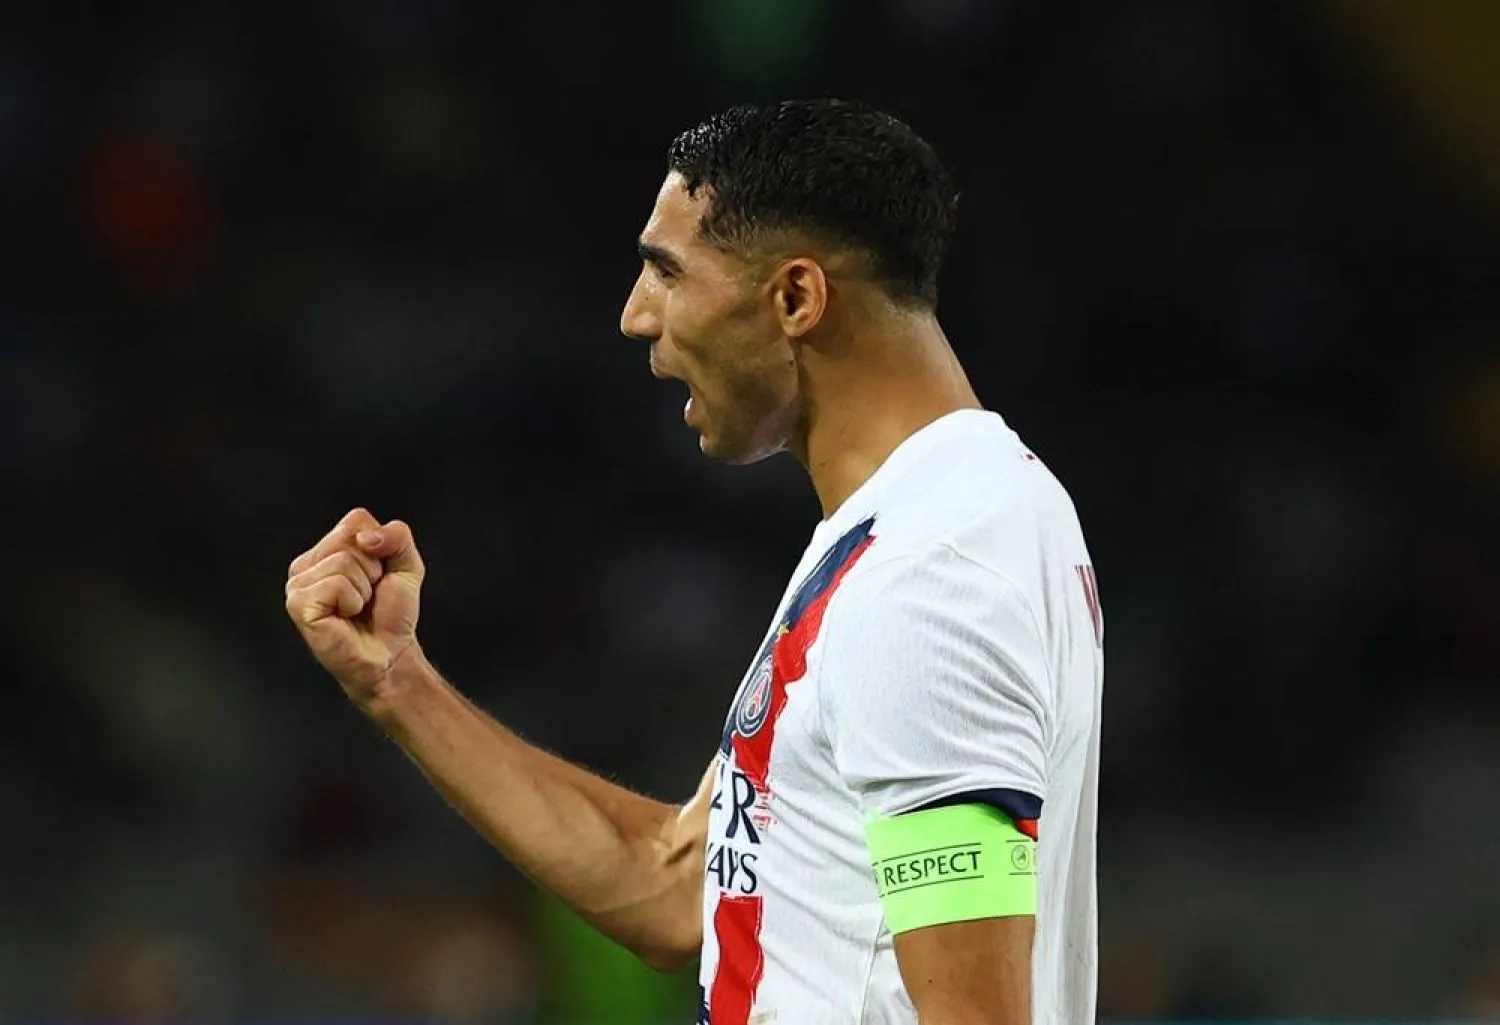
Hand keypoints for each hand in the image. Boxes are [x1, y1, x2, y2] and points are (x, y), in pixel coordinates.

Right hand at [285, 507, 425, 705]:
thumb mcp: (406, 565)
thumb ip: (397, 536)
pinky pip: (336, 584)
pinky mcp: (298, 605)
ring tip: (357, 608)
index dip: (381, 548)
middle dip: (373, 569)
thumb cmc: (390, 614)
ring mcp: (297, 585)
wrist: (389, 654)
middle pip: (351, 538)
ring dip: (363, 589)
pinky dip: (352, 602)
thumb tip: (366, 537)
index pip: (356, 519)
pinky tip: (345, 617)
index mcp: (326, 550)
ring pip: (344, 561)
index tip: (377, 577)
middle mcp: (306, 564)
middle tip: (367, 596)